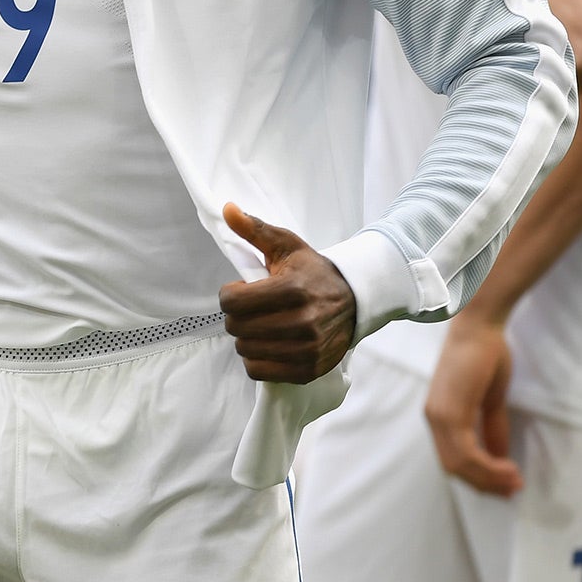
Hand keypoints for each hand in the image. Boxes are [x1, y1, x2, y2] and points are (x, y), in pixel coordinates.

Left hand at [217, 203, 356, 382]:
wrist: (355, 299)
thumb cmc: (313, 271)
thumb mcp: (286, 245)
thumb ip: (255, 229)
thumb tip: (227, 209)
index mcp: (292, 289)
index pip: (232, 302)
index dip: (229, 294)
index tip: (242, 289)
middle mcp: (302, 321)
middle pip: (236, 327)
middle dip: (237, 315)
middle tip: (252, 308)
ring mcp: (307, 349)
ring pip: (245, 350)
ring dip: (246, 337)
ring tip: (261, 325)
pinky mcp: (309, 369)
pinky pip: (260, 372)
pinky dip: (257, 360)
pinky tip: (267, 344)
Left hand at [425, 311, 520, 495]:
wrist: (480, 327)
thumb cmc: (486, 357)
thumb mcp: (490, 400)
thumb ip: (491, 428)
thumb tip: (500, 457)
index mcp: (440, 416)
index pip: (453, 459)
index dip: (478, 477)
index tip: (505, 486)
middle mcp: (433, 419)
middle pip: (454, 467)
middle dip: (484, 484)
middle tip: (512, 490)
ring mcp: (438, 416)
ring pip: (459, 464)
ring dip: (488, 479)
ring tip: (514, 482)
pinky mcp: (449, 412)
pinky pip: (465, 452)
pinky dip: (487, 466)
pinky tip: (508, 468)